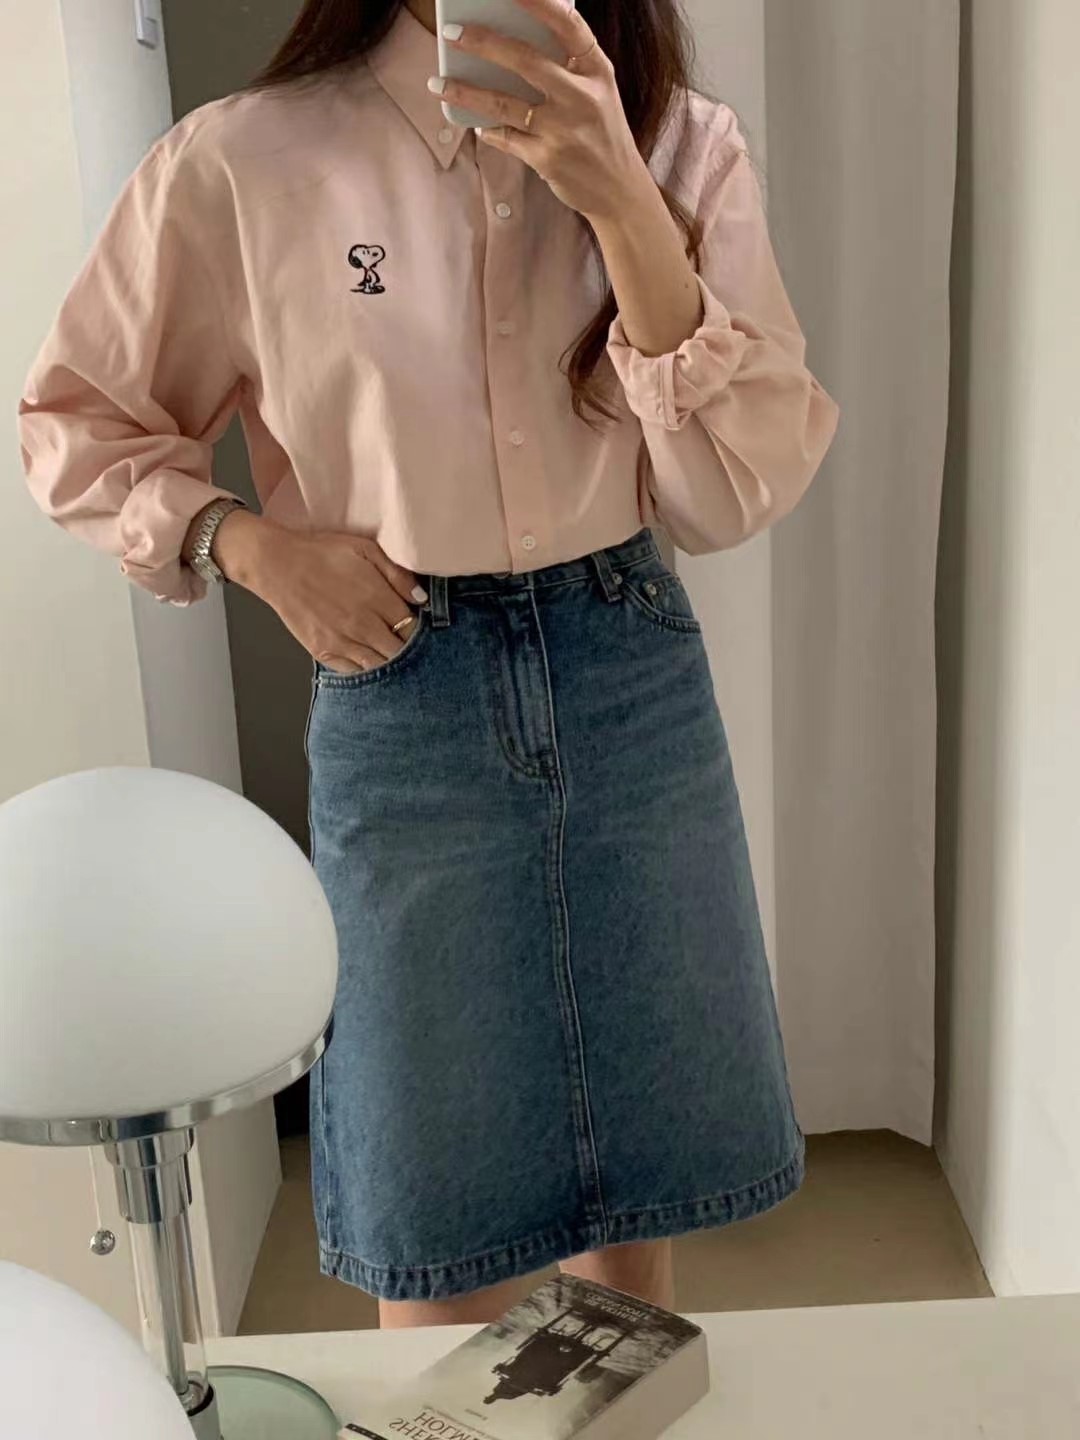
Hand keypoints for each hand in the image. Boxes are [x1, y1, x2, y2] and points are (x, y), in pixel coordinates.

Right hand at [215, 512, 426, 675]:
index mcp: (378, 599)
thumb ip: (397, 574)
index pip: (413, 627)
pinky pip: (354, 671)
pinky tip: (367, 658)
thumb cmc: (321, 553)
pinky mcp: (323, 652)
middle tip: (405, 641)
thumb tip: (421, 598)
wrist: (277, 564)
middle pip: (400, 652)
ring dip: (388, 662)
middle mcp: (363, 625)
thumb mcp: (366, 549)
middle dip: (408, 649)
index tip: (416, 624)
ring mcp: (343, 642)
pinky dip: (364, 668)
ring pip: (379, 666)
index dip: (419, 629)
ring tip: (388, 651)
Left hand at [432, 0, 654, 222]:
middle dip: (483, 43)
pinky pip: (506, 137)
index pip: (567, 25)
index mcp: (597, 71)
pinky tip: (474, 124)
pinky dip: (487, 130)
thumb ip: (569, 66)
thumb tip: (515, 39)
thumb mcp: (598, 92)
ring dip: (465, 92)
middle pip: (525, 60)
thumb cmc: (603, 134)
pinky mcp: (547, 158)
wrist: (620, 190)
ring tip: (438, 83)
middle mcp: (582, 96)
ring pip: (504, 103)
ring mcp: (564, 129)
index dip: (537, 2)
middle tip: (451, 32)